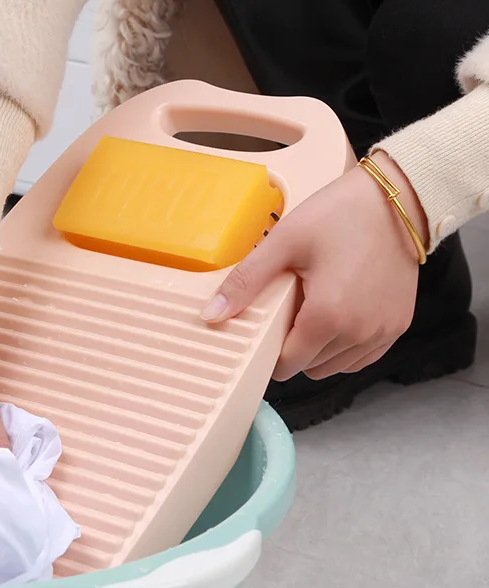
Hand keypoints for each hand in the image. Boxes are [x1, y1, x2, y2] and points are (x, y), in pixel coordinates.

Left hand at [201, 151, 426, 380]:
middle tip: (291, 310)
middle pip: (309, 367)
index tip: (267, 328)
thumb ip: (246, 282)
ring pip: (335, 367)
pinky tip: (338, 319)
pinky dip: (345, 348)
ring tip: (315, 312)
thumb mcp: (285, 242)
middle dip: (294, 347)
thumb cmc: (341, 214)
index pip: (286, 365)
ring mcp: (381, 332)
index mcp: (326, 317)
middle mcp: (358, 333)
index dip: (270, 352)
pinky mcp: (398, 326)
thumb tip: (210, 316)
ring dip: (319, 351)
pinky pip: (362, 358)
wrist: (399, 198)